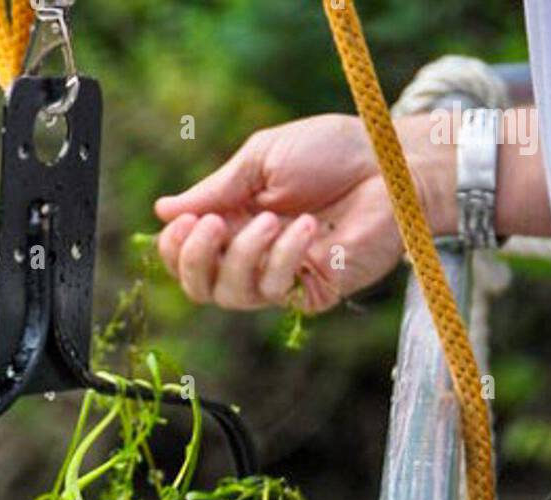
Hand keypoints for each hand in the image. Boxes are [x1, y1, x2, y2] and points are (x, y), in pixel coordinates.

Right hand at [155, 113, 453, 313]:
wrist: (388, 164)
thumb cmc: (330, 153)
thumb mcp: (260, 160)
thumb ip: (214, 190)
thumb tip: (162, 211)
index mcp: (233, 222)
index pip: (186, 257)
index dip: (175, 249)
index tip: (181, 223)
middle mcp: (250, 256)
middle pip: (200, 287)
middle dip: (196, 260)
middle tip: (211, 226)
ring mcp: (280, 278)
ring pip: (233, 294)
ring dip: (245, 254)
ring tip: (272, 218)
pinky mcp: (311, 292)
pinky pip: (277, 291)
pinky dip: (285, 258)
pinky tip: (307, 228)